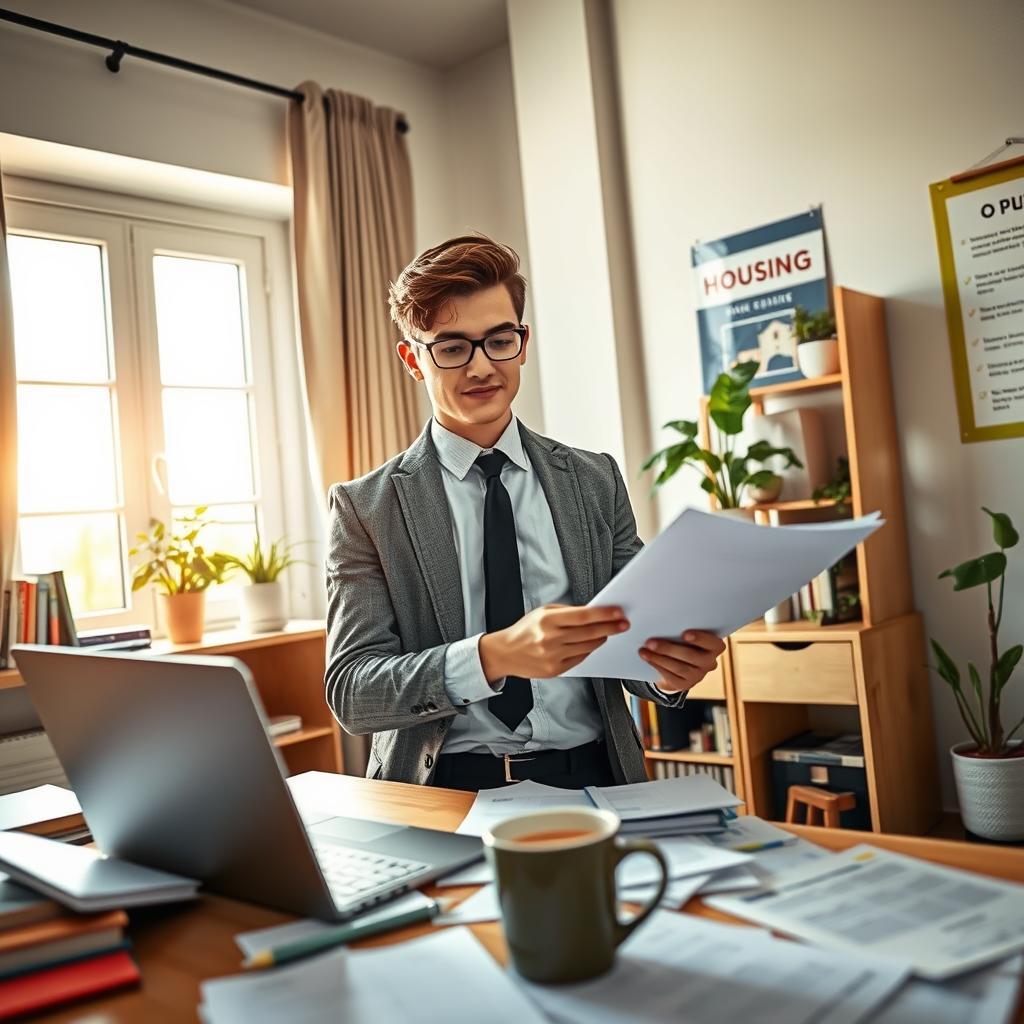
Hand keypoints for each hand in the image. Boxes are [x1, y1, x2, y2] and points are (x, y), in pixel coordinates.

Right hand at [479, 604, 629, 682]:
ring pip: (588, 647)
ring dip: (602, 638)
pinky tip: (592, 643)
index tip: (618, 612)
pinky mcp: (555, 670)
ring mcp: (553, 656)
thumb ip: (567, 612)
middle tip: (623, 623)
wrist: (506, 653)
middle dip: (610, 627)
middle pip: (589, 632)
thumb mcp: (542, 613)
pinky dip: (588, 650)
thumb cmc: (525, 630)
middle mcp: (550, 639)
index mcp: (547, 621)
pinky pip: (580, 658)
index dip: (604, 614)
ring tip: (608, 632)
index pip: (583, 616)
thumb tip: (592, 613)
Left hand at [639, 630, 724, 692]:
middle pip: (692, 656)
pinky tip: (647, 659)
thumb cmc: (680, 639)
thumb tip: (661, 619)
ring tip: (644, 651)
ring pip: (680, 668)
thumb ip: (679, 627)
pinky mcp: (686, 684)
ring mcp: (698, 675)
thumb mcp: (683, 632)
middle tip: (650, 642)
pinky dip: (658, 666)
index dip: (701, 638)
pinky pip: (672, 677)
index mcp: (714, 646)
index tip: (685, 634)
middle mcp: (710, 662)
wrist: (676, 661)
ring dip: (659, 658)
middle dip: (669, 649)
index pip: (714, 643)